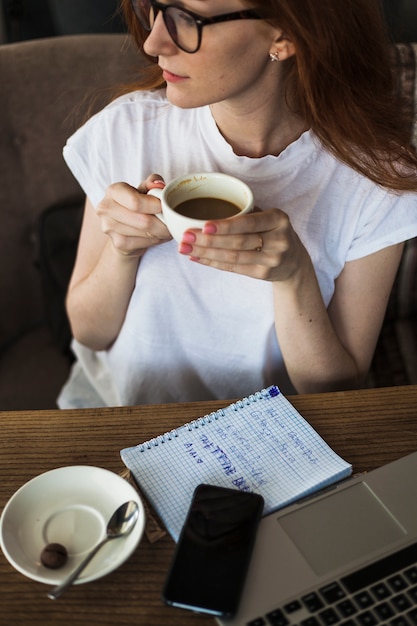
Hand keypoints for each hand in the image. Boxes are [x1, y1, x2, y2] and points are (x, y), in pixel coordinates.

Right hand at [95, 174, 171, 255]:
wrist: (122, 228)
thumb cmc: (135, 205)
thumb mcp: (144, 190)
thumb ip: (152, 183)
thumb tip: (158, 185)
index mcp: (113, 191)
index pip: (135, 202)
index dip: (155, 206)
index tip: (164, 207)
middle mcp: (106, 208)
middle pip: (143, 220)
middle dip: (163, 223)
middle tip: (171, 222)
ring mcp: (109, 227)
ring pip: (146, 233)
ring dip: (161, 232)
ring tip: (165, 228)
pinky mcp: (117, 243)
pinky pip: (144, 243)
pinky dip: (155, 240)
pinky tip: (157, 235)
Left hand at [178, 208, 308, 281]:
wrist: (293, 261)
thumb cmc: (272, 232)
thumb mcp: (268, 217)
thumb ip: (246, 212)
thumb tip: (204, 206)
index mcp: (278, 219)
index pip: (248, 223)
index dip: (225, 226)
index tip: (203, 225)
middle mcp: (278, 240)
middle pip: (238, 242)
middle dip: (208, 240)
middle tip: (186, 236)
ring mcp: (272, 259)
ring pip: (233, 257)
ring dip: (206, 252)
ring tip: (185, 248)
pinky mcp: (263, 274)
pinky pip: (233, 268)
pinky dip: (212, 262)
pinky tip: (197, 257)